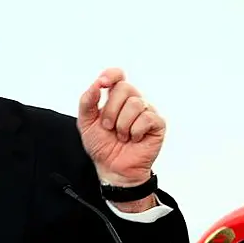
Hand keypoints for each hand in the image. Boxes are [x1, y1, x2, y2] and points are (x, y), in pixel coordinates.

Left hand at [77, 68, 164, 188]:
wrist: (112, 168)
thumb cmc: (102, 145)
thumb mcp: (86, 123)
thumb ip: (87, 102)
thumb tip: (96, 85)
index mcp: (115, 98)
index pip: (117, 75)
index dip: (111, 75)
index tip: (102, 83)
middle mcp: (132, 101)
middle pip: (124, 87)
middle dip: (111, 110)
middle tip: (108, 126)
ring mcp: (146, 111)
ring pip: (135, 104)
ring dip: (122, 124)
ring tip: (121, 136)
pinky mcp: (157, 123)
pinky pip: (146, 118)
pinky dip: (135, 131)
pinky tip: (134, 139)